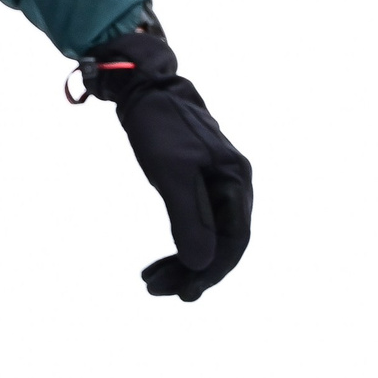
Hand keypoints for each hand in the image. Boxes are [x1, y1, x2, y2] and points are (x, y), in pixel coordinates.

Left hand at [79, 26, 251, 300]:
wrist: (142, 86)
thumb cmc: (158, 124)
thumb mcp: (171, 172)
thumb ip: (189, 218)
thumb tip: (203, 265)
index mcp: (235, 181)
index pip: (234, 241)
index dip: (212, 271)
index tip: (185, 291)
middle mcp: (232, 184)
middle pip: (221, 242)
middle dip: (192, 270)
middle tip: (157, 290)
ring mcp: (215, 182)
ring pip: (207, 234)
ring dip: (182, 261)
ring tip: (151, 282)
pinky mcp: (196, 180)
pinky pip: (195, 221)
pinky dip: (179, 242)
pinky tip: (161, 260)